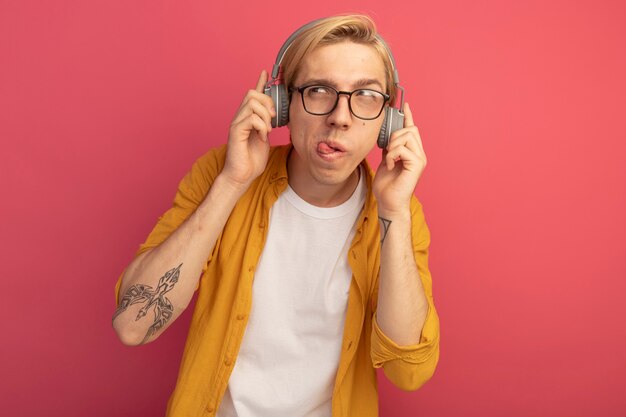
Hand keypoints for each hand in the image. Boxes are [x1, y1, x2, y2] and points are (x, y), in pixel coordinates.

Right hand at [221, 70, 275, 188]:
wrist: (242, 175)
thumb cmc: (252, 160)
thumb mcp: (264, 138)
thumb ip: (267, 125)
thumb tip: (273, 115)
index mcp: (247, 118)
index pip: (253, 95)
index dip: (260, 82)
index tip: (266, 71)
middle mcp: (240, 117)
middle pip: (252, 94)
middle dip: (267, 102)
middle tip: (272, 118)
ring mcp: (236, 123)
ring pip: (252, 103)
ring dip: (264, 116)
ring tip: (267, 131)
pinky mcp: (235, 131)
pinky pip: (250, 118)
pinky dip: (261, 126)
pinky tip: (261, 137)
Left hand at [373, 102, 426, 214]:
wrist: (388, 203)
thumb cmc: (387, 186)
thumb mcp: (386, 161)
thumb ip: (390, 148)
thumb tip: (388, 137)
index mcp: (413, 152)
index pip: (412, 129)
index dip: (408, 116)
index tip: (405, 105)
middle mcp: (419, 154)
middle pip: (409, 129)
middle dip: (394, 135)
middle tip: (386, 150)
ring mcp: (420, 159)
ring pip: (405, 136)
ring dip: (392, 146)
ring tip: (388, 160)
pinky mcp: (417, 164)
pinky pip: (402, 148)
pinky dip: (392, 155)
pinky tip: (389, 165)